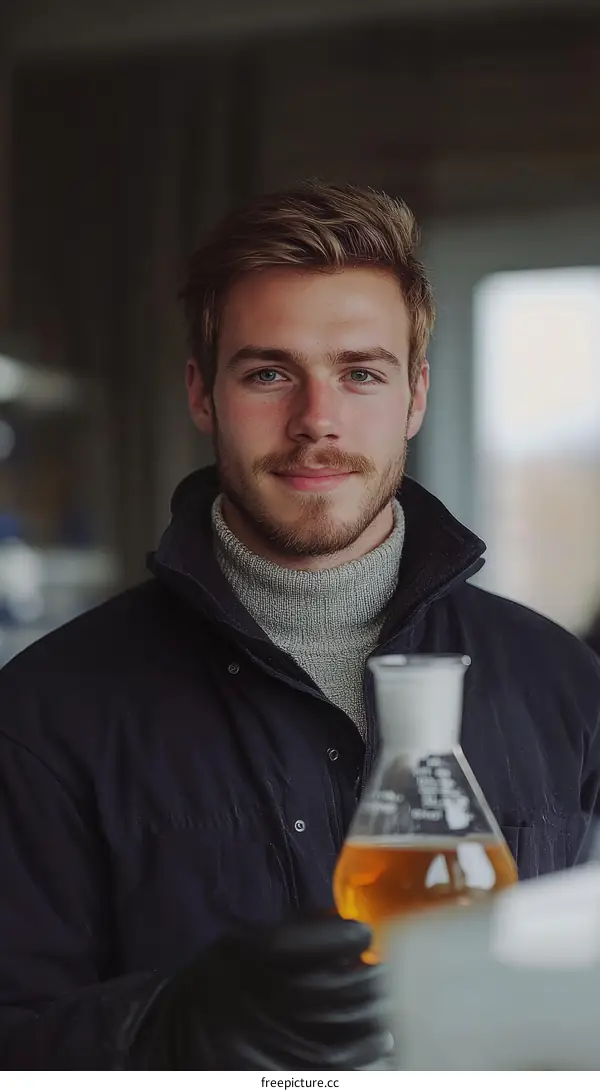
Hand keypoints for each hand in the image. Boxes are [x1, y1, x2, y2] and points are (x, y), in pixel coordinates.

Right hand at [132, 912, 388, 1069]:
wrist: (175, 1035)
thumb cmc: (219, 980)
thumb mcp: (241, 942)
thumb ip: (291, 931)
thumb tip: (341, 919)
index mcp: (253, 958)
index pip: (312, 944)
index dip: (345, 937)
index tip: (365, 933)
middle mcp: (263, 999)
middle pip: (335, 989)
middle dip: (369, 978)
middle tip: (388, 968)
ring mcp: (274, 1041)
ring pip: (341, 1030)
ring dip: (374, 1015)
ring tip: (389, 1003)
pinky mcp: (281, 1073)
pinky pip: (334, 1066)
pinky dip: (365, 1053)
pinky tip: (382, 1040)